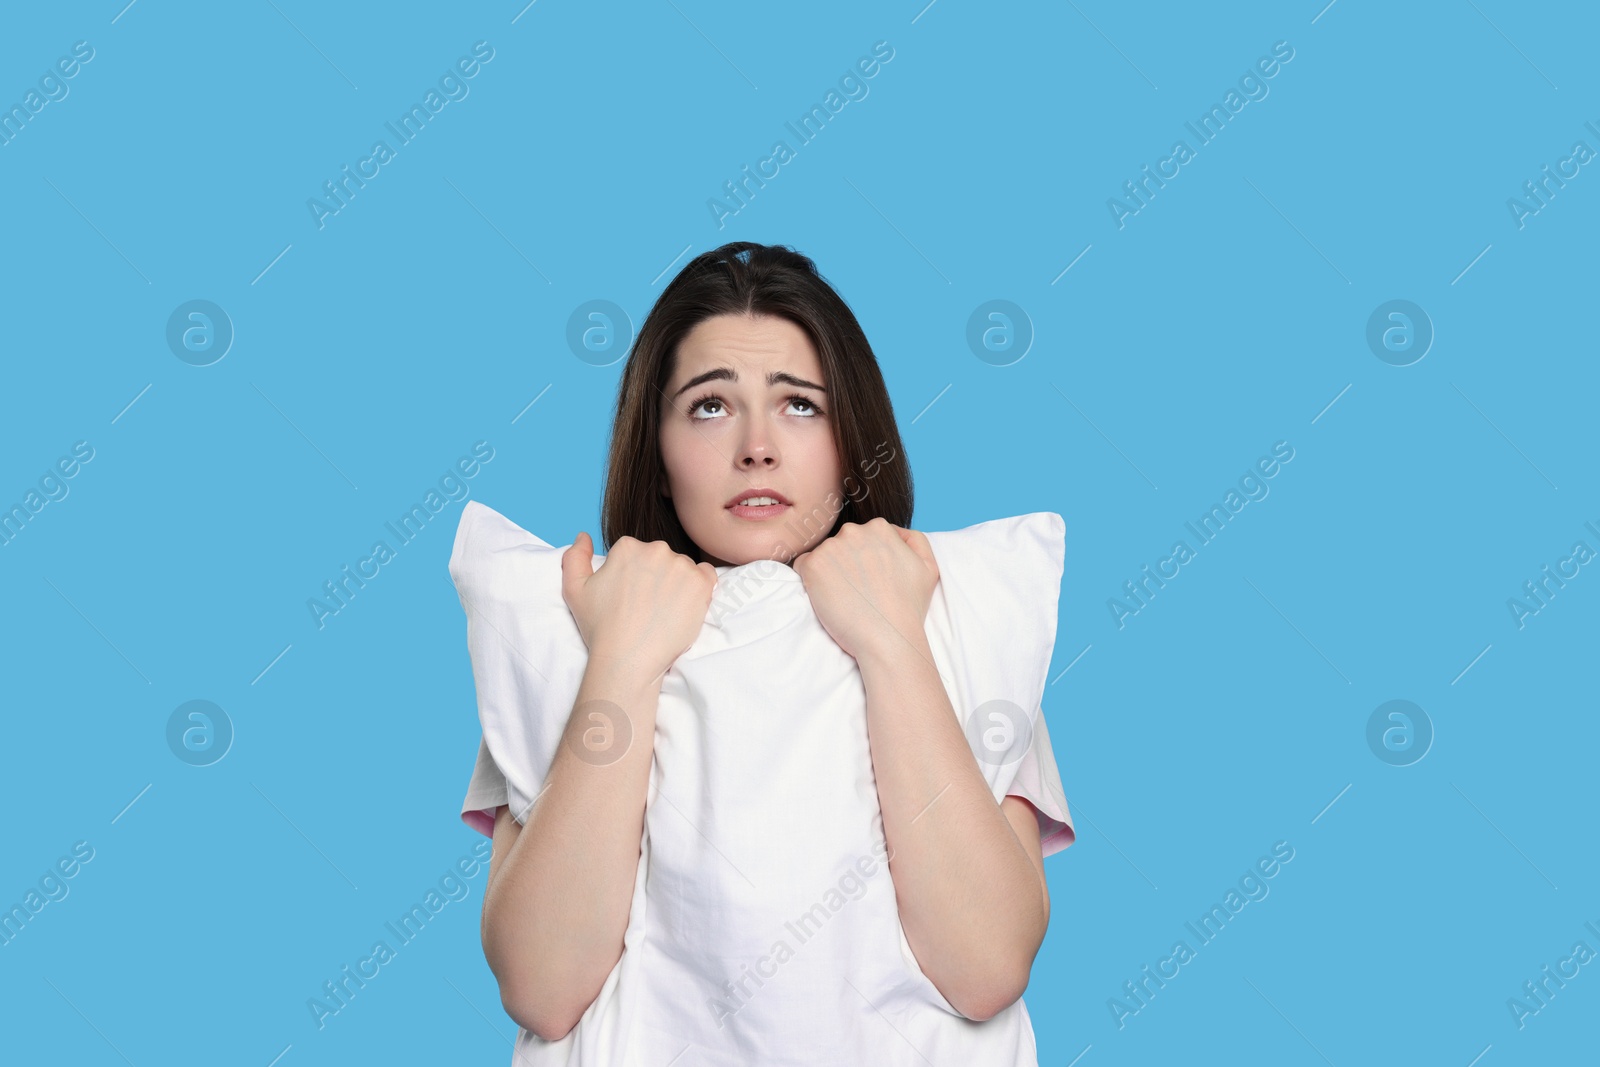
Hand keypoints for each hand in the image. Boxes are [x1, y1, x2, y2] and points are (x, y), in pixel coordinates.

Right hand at [561, 533, 718, 681]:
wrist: (628, 660)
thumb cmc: (600, 628)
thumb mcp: (574, 590)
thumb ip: (575, 556)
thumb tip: (583, 535)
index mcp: (627, 547)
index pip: (637, 554)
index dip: (634, 577)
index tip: (630, 597)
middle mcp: (656, 550)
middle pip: (661, 558)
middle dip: (656, 577)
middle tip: (647, 607)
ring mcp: (681, 566)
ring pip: (683, 568)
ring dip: (677, 584)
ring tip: (664, 611)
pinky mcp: (701, 584)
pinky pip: (706, 575)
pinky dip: (700, 587)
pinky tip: (686, 604)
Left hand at [791, 518, 938, 660]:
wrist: (888, 637)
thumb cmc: (908, 607)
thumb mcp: (927, 566)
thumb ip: (913, 540)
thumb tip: (894, 531)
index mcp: (880, 528)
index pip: (862, 537)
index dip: (864, 561)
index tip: (869, 581)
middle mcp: (854, 531)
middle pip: (842, 543)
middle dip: (845, 563)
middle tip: (856, 591)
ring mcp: (831, 547)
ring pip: (823, 555)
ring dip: (828, 572)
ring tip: (844, 597)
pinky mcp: (812, 566)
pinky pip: (802, 566)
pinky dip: (810, 580)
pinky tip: (827, 597)